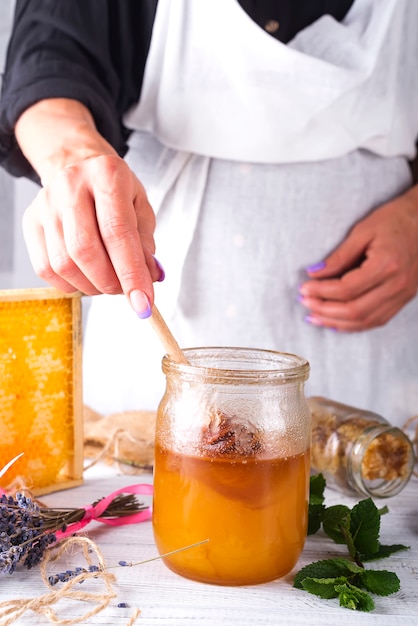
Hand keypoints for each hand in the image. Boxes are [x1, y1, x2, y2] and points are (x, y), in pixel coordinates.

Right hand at [22, 154, 160, 315]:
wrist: (79, 167)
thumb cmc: (115, 191)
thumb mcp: (141, 209)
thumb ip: (146, 244)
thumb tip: (149, 279)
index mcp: (106, 175)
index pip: (118, 232)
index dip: (131, 273)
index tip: (143, 302)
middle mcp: (70, 185)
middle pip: (86, 250)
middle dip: (110, 282)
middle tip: (125, 290)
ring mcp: (45, 204)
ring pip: (64, 264)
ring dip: (92, 285)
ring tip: (107, 281)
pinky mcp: (31, 221)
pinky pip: (47, 269)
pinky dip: (71, 284)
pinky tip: (86, 276)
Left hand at [298, 186, 417, 331]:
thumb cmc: (395, 220)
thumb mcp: (363, 230)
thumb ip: (339, 256)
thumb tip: (313, 273)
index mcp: (387, 264)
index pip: (347, 289)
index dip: (321, 291)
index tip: (304, 288)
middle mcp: (397, 285)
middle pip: (355, 310)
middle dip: (325, 309)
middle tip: (304, 302)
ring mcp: (403, 295)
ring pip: (365, 321)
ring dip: (335, 322)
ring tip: (313, 316)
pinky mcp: (403, 300)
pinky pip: (376, 320)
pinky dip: (353, 325)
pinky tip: (335, 322)